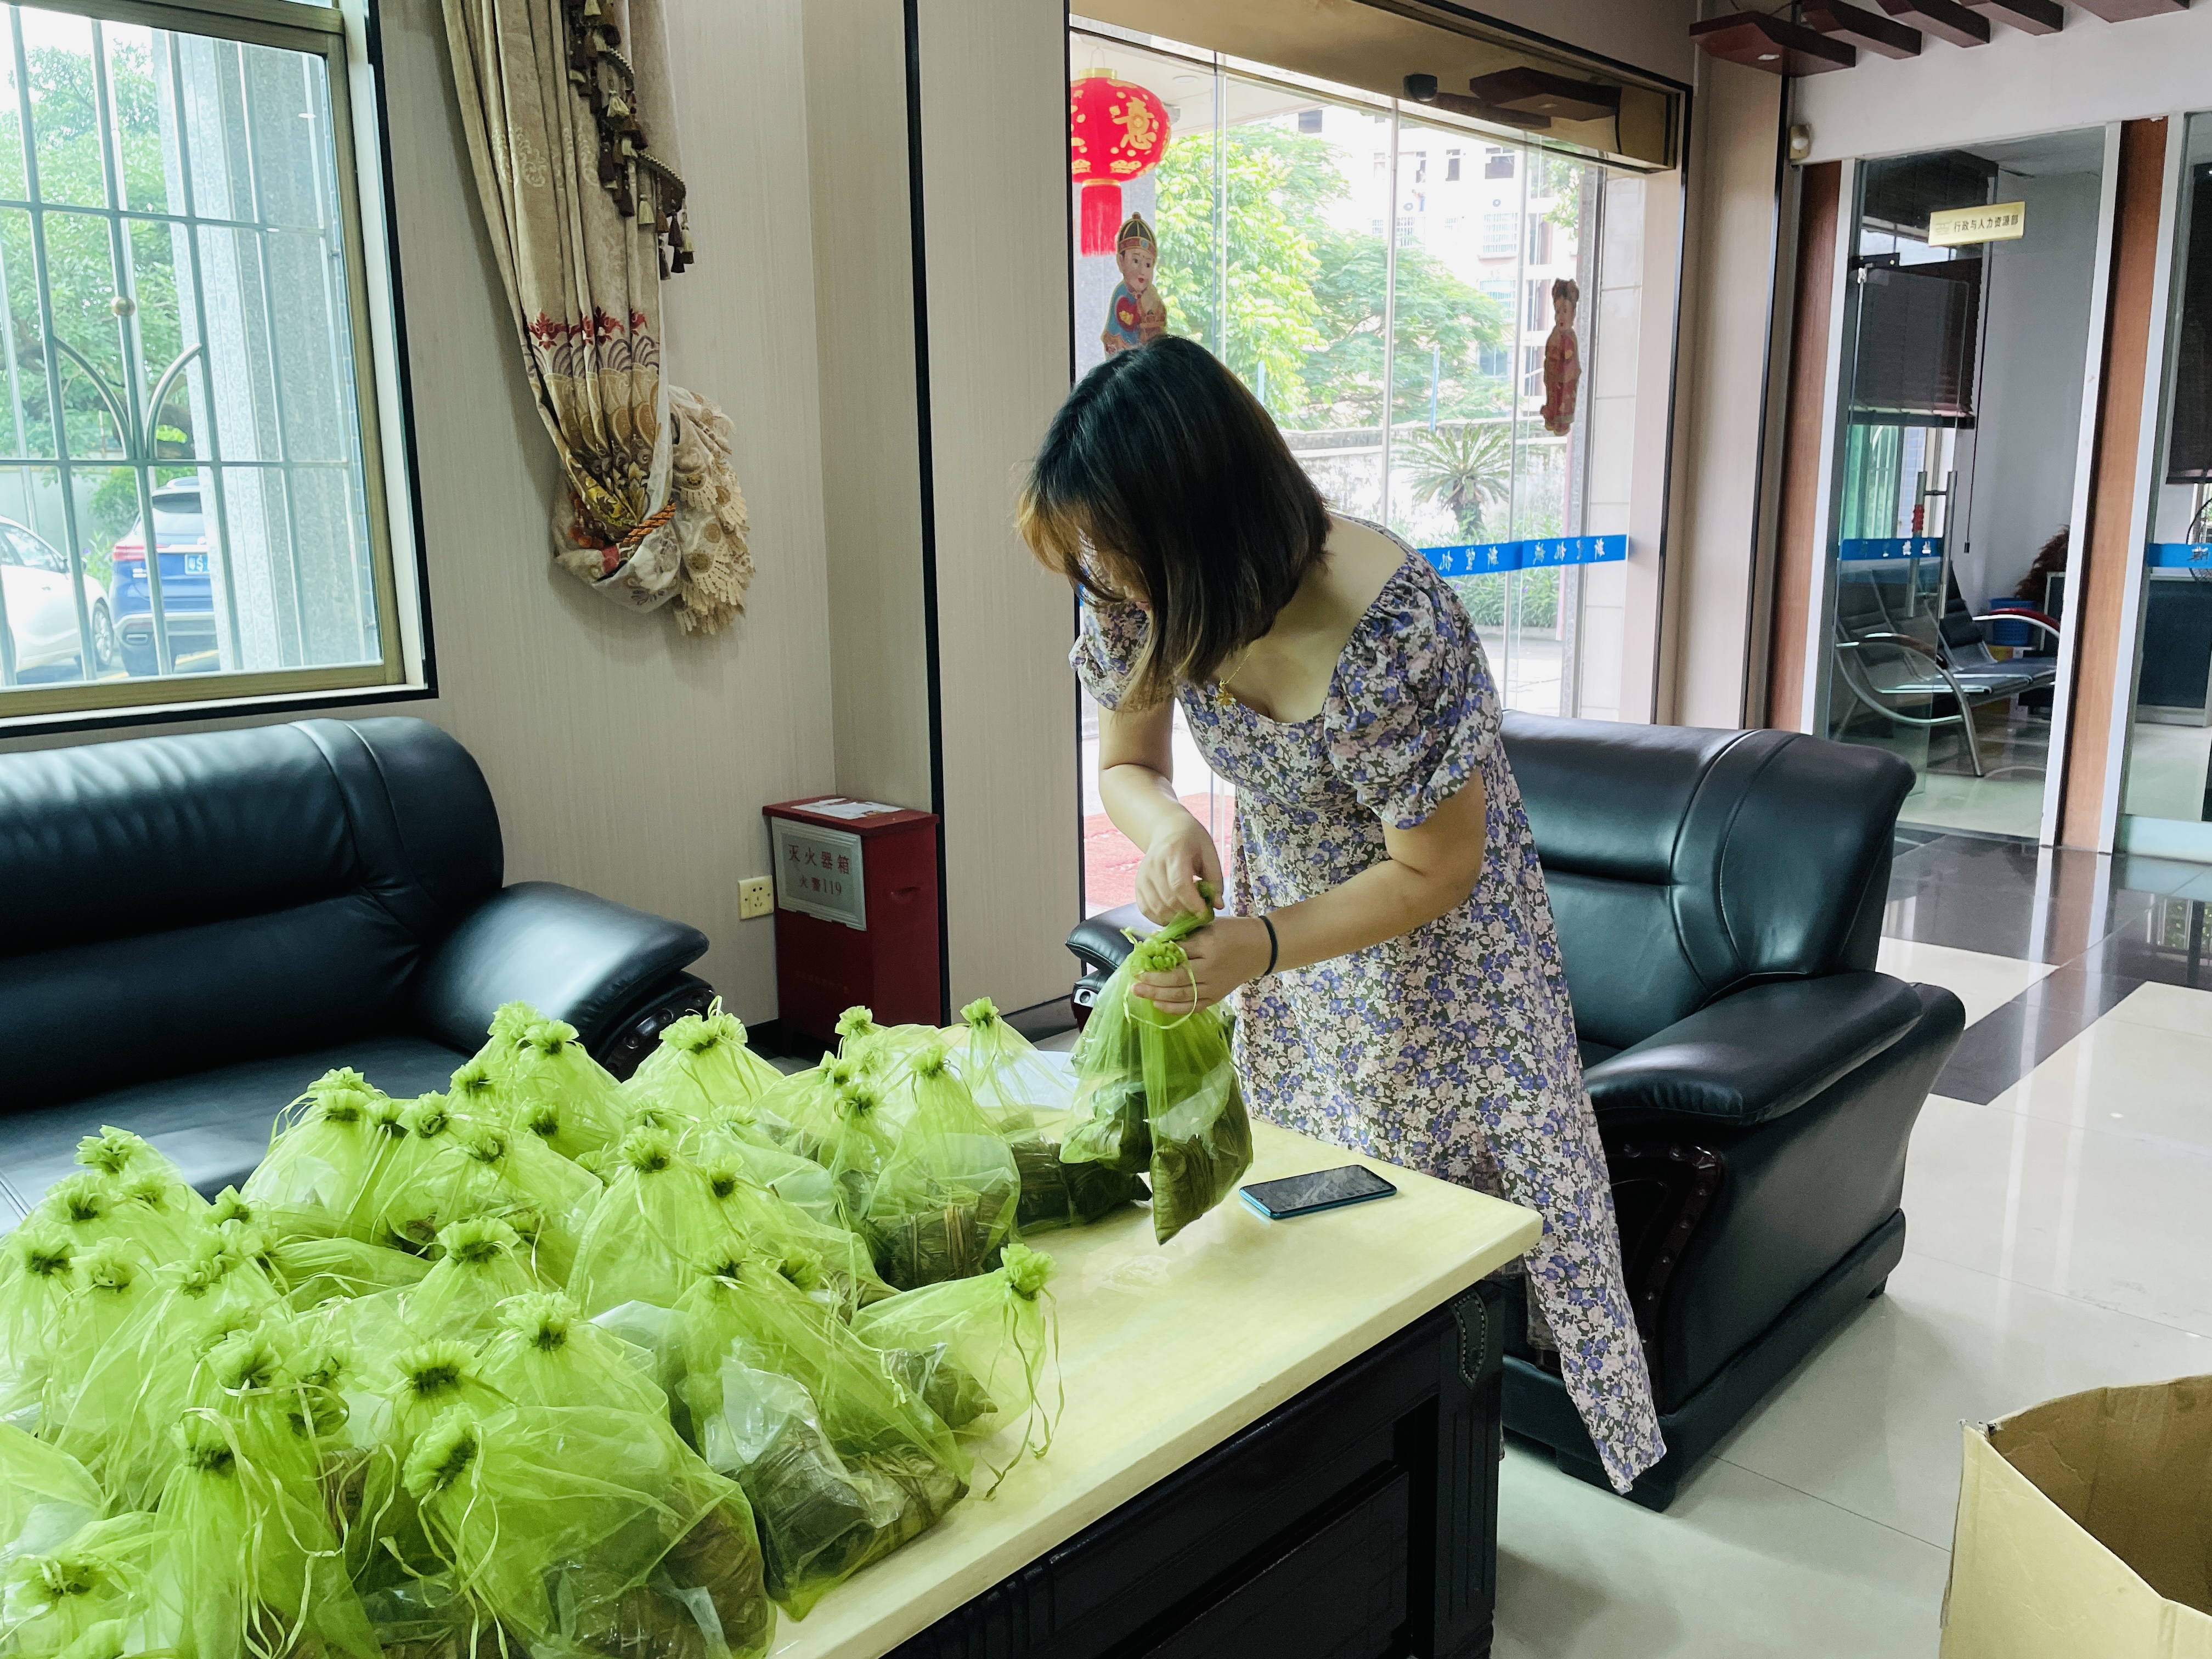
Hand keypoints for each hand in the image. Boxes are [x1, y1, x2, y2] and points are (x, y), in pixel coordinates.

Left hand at [1132, 916, 1271, 1014]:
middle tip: (1134, 979)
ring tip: (1139, 992)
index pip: (1177, 953)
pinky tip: (1157, 1004)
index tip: (1139, 956)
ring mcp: (1214, 986)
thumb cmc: (1233, 932)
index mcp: (1209, 946)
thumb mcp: (1209, 926)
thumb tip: (1154, 942)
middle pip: (1176, 978)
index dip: (1156, 955)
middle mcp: (1211, 969)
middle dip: (1152, 980)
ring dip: (1157, 994)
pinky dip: (1174, 1008)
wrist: (1261, 948)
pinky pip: (1193, 1007)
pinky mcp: (1217, 997)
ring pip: (1182, 995)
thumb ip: (1184, 935)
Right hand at [1133, 815, 1222, 926]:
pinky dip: (1160, 919)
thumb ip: (1215, 879)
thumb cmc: (1192, 841)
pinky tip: (1173, 917)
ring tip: (1188, 917)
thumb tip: (1217, 905)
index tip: (1205, 913)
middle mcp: (1154, 864)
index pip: (1179, 885)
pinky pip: (1146, 910)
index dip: (1193, 903)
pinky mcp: (1138, 885)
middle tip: (1200, 917)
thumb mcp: (1209, 853)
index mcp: (1173, 852)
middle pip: (1168, 899)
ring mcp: (1143, 875)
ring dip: (1174, 919)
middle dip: (1186, 914)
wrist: (1168, 830)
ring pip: (1157, 908)